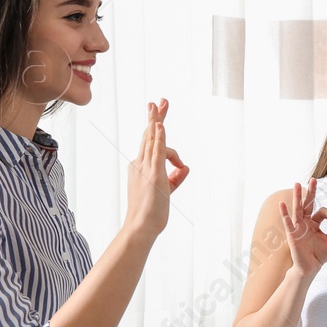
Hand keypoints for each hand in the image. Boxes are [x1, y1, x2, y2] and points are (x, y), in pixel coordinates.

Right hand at [125, 100, 189, 237]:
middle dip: (156, 117)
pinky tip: (160, 126)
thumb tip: (185, 167)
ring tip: (160, 104)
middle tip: (162, 100)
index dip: (154, 127)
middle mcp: (140, 163)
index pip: (149, 142)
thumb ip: (176, 177)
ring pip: (152, 139)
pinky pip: (157, 152)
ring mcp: (146, 168)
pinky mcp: (154, 175)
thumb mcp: (166, 191)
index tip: (159, 115)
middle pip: (149, 135)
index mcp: (141, 166)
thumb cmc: (152, 212)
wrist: (140, 226)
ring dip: (156, 120)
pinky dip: (159, 138)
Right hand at [281, 178, 326, 278]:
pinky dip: (284, 214)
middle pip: (308, 204)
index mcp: (315, 223)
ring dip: (297, 197)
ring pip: (298, 209)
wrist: (310, 268)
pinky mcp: (292, 235)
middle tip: (313, 180)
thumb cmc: (319, 255)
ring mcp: (298, 227)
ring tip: (297, 184)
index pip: (323, 212)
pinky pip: (288, 223)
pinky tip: (281, 204)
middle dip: (310, 192)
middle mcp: (305, 223)